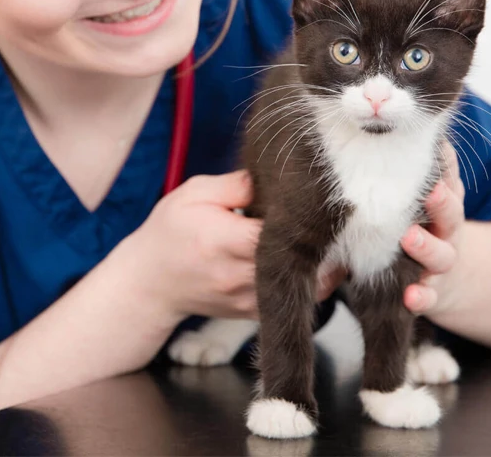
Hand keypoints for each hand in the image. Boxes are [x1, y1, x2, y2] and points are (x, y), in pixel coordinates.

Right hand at [117, 170, 342, 321]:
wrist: (149, 282)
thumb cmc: (170, 232)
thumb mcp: (194, 193)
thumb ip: (235, 184)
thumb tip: (273, 177)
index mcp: (223, 239)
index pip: (278, 231)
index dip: (306, 216)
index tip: (321, 199)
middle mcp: (237, 274)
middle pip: (301, 262)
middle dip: (326, 242)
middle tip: (341, 220)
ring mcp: (246, 299)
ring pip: (306, 289)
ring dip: (325, 267)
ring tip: (333, 241)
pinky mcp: (251, 313)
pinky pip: (294, 302)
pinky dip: (310, 284)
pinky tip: (315, 261)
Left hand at [400, 142, 466, 315]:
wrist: (455, 279)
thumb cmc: (428, 226)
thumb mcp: (428, 198)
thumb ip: (418, 172)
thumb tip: (406, 132)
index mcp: (446, 203)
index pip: (451, 181)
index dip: (448, 166)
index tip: (439, 148)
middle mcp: (448, 231)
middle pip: (451, 215)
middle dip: (442, 202)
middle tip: (432, 192)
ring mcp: (442, 263)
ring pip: (440, 255)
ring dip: (426, 246)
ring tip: (409, 238)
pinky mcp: (434, 293)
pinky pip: (428, 297)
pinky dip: (421, 297)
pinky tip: (410, 297)